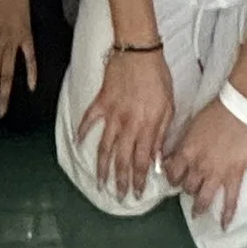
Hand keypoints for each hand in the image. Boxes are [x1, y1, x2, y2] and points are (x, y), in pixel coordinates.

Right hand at [75, 45, 173, 200]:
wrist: (140, 51)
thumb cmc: (158, 77)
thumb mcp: (168, 106)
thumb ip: (160, 134)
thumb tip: (157, 159)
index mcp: (147, 126)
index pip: (142, 161)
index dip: (139, 180)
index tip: (138, 194)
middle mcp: (128, 124)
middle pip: (122, 159)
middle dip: (121, 181)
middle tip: (118, 196)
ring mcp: (112, 114)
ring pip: (104, 146)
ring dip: (101, 167)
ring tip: (99, 182)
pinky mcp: (100, 102)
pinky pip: (88, 120)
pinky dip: (81, 132)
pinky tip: (78, 144)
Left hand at [163, 96, 246, 231]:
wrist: (238, 108)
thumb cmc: (214, 113)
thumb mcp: (190, 127)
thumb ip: (181, 144)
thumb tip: (170, 157)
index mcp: (186, 152)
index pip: (172, 173)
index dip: (171, 177)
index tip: (173, 179)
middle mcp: (198, 166)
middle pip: (187, 187)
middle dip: (186, 189)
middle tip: (189, 189)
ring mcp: (217, 173)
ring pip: (203, 197)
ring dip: (199, 207)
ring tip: (197, 213)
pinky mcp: (234, 176)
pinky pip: (230, 199)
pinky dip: (227, 214)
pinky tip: (224, 226)